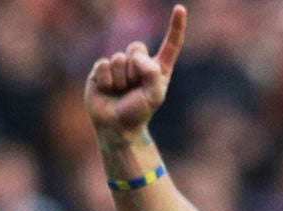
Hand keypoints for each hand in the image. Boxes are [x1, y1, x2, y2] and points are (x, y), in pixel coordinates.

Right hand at [86, 6, 185, 142]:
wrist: (116, 127)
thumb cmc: (138, 113)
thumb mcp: (154, 96)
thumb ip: (153, 74)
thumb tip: (138, 58)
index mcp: (158, 68)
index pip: (170, 44)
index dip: (175, 27)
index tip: (180, 9)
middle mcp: (139, 63)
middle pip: (137, 48)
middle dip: (134, 68)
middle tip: (132, 88)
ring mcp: (120, 65)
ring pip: (119, 58)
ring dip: (120, 79)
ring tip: (120, 92)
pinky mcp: (102, 69)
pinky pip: (104, 65)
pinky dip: (107, 81)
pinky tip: (107, 91)